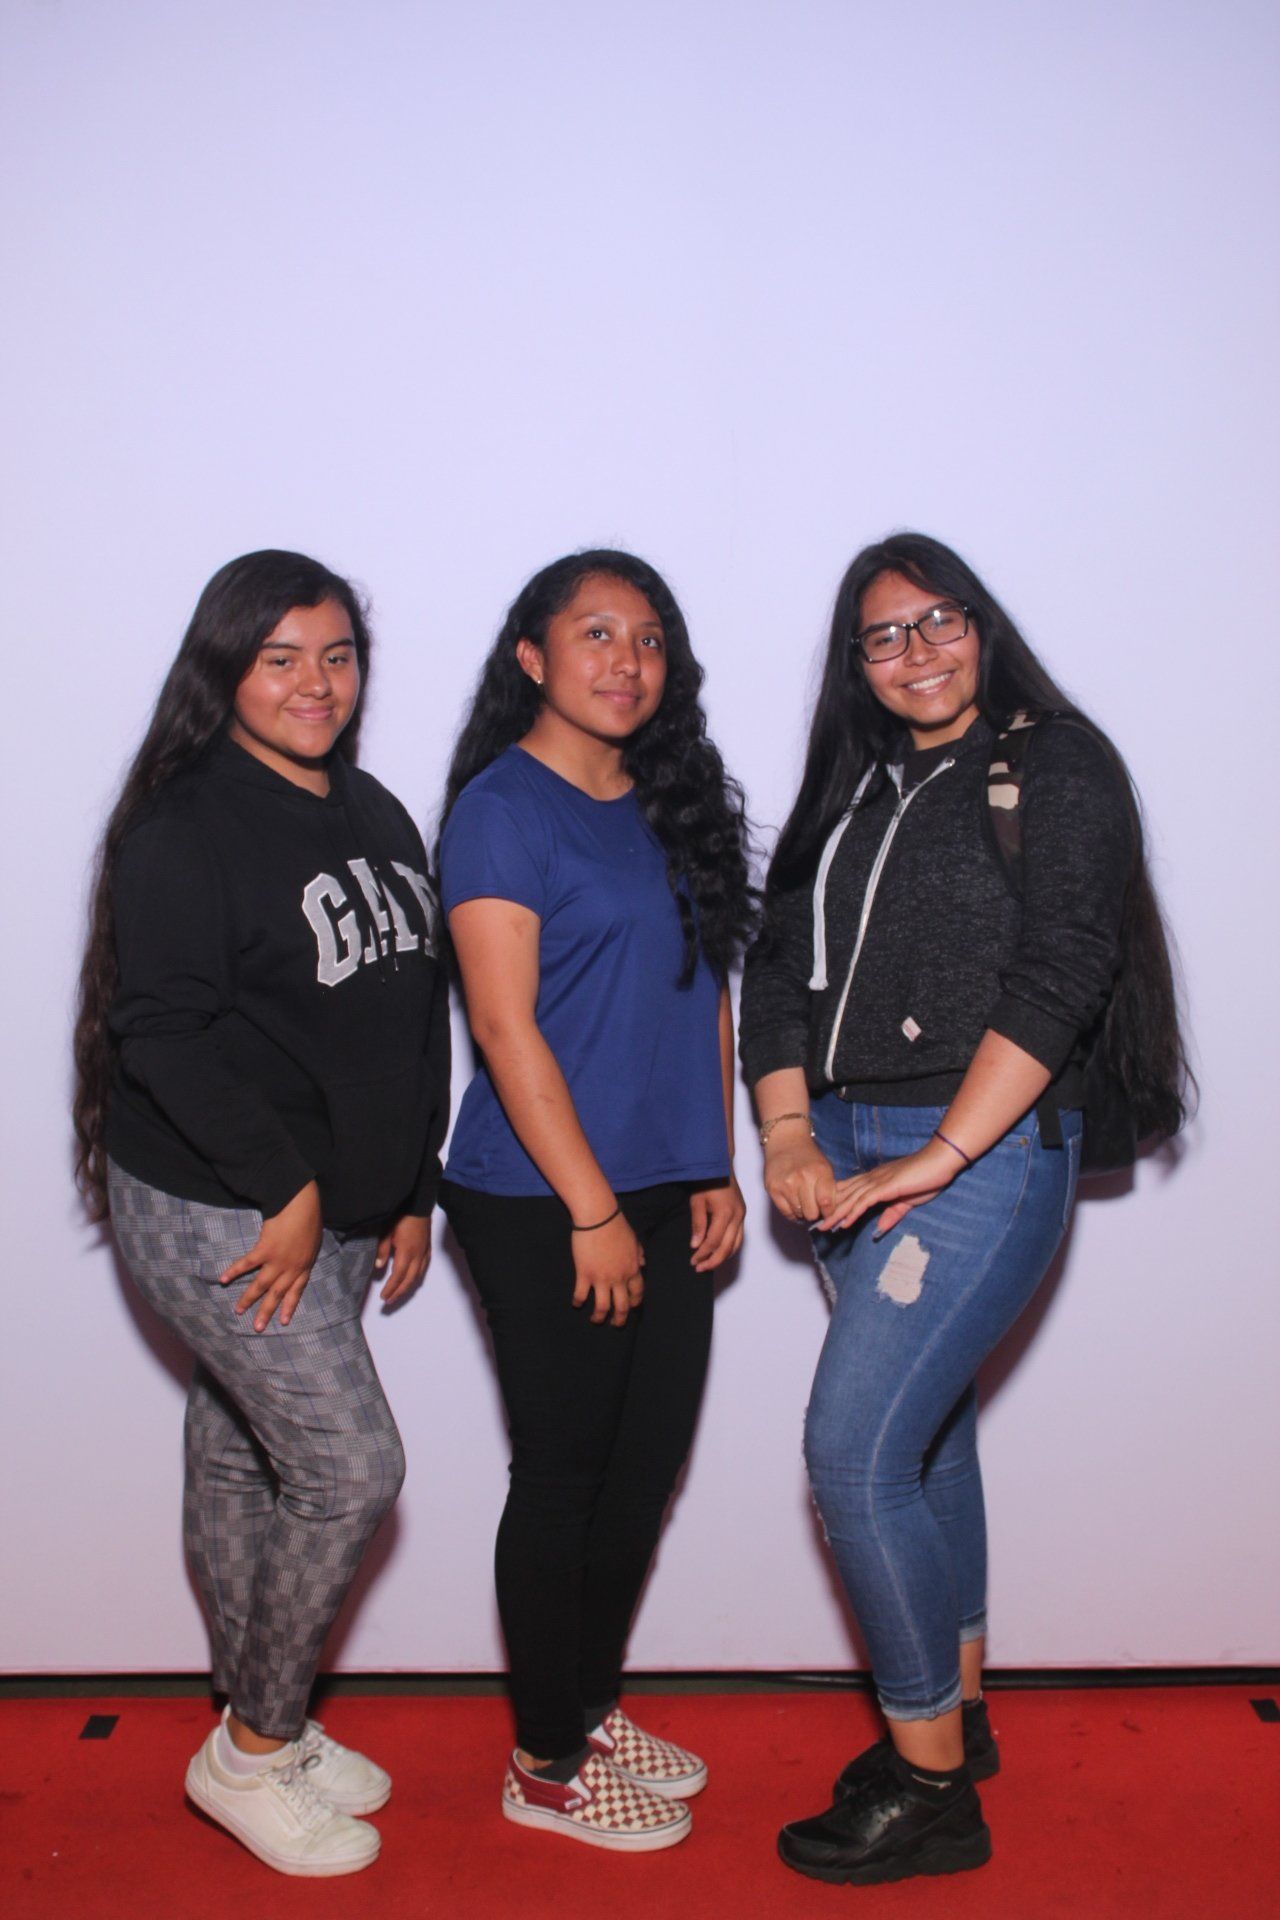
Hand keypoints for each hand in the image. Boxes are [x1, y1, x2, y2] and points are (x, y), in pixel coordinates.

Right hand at [219, 1181, 323, 1330]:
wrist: (302, 1203)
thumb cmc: (310, 1217)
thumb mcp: (313, 1239)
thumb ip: (305, 1252)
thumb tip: (300, 1255)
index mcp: (304, 1265)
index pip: (296, 1291)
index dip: (289, 1306)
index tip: (283, 1322)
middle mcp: (291, 1267)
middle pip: (277, 1294)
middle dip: (266, 1312)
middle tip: (257, 1328)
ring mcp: (278, 1260)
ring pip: (261, 1285)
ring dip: (248, 1299)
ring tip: (238, 1310)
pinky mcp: (265, 1250)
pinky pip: (247, 1264)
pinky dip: (234, 1271)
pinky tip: (223, 1279)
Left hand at [375, 1213, 431, 1304]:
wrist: (418, 1203)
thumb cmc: (401, 1215)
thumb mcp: (386, 1231)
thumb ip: (382, 1249)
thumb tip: (379, 1267)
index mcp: (406, 1251)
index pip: (398, 1276)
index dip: (391, 1288)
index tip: (384, 1297)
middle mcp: (418, 1254)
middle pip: (409, 1279)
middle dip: (399, 1292)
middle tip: (389, 1301)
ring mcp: (424, 1251)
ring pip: (418, 1275)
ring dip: (408, 1286)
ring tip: (399, 1293)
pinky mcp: (428, 1247)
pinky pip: (424, 1267)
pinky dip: (417, 1276)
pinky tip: (413, 1278)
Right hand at [571, 1212, 645, 1326]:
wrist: (599, 1217)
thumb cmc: (616, 1225)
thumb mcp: (634, 1240)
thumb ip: (639, 1254)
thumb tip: (644, 1263)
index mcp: (632, 1269)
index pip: (637, 1292)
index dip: (635, 1303)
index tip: (631, 1308)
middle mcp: (619, 1277)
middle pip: (622, 1306)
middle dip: (620, 1319)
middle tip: (616, 1324)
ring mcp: (602, 1278)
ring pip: (603, 1307)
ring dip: (599, 1317)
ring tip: (596, 1320)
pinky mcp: (585, 1274)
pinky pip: (582, 1295)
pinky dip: (578, 1302)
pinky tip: (576, 1304)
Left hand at [689, 1177, 744, 1271]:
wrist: (720, 1166)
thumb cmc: (706, 1181)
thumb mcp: (697, 1202)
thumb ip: (698, 1224)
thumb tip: (695, 1245)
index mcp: (725, 1212)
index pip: (714, 1241)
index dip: (703, 1253)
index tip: (692, 1260)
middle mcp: (737, 1216)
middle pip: (727, 1247)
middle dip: (713, 1260)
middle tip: (699, 1268)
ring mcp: (742, 1216)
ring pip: (736, 1245)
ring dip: (722, 1257)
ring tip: (708, 1264)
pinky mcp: (742, 1215)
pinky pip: (739, 1238)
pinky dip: (729, 1248)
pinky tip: (719, 1252)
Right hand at [763, 1137, 837, 1223]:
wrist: (785, 1141)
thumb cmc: (808, 1157)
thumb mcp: (826, 1168)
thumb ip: (831, 1191)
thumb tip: (831, 1215)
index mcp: (819, 1172)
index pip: (826, 1203)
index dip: (829, 1212)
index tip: (828, 1212)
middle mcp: (802, 1178)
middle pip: (812, 1213)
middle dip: (815, 1212)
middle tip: (814, 1205)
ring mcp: (785, 1184)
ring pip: (799, 1214)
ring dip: (803, 1211)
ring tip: (803, 1200)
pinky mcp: (772, 1188)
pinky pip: (785, 1212)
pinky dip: (792, 1212)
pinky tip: (794, 1203)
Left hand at [816, 1140, 960, 1235]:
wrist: (941, 1161)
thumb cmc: (927, 1178)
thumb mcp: (907, 1201)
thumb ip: (892, 1214)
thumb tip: (879, 1229)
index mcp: (877, 1180)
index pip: (851, 1191)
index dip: (837, 1203)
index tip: (825, 1216)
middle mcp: (873, 1178)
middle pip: (846, 1195)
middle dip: (830, 1210)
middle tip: (816, 1224)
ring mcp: (878, 1181)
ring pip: (851, 1200)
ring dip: (836, 1214)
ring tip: (824, 1227)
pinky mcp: (886, 1187)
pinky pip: (865, 1202)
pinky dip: (853, 1213)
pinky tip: (844, 1223)